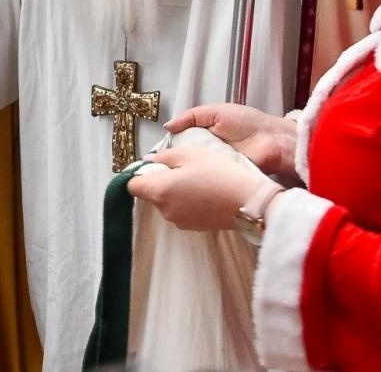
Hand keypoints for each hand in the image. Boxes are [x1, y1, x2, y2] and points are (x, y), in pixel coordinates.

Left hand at [129, 145, 273, 230]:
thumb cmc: (220, 174)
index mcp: (160, 191)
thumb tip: (150, 160)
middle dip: (159, 180)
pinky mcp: (194, 227)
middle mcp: (166, 211)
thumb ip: (164, 156)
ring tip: (196, 177)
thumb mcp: (189, 153)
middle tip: (180, 167)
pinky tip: (204, 190)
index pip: (132, 185)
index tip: (151, 164)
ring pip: (167, 202)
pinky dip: (187, 200)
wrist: (248, 201)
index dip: (139, 173)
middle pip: (150, 194)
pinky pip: (181, 210)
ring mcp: (180, 221)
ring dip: (174, 190)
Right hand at [167, 103, 297, 175]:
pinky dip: (199, 184)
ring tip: (168, 180)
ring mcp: (215, 170)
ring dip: (185, 175)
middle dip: (174, 166)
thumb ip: (191, 117)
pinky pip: (207, 184)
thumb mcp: (216, 112)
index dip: (169, 150)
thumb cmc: (248, 124)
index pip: (181, 145)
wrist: (273, 142)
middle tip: (158, 172)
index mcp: (205, 137)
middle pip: (184, 161)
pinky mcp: (223, 182)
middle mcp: (208, 155)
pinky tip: (187, 187)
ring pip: (193, 174)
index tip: (155, 158)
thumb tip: (167, 126)